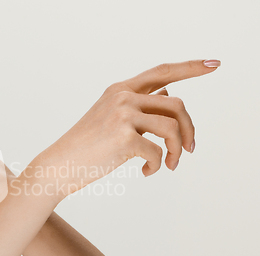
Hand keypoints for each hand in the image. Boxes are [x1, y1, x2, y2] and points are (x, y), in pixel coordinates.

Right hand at [28, 59, 220, 198]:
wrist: (58, 166)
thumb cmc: (85, 146)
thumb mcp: (110, 118)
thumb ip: (138, 107)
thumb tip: (169, 99)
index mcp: (120, 90)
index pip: (162, 72)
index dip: (191, 68)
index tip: (214, 66)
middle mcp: (122, 97)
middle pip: (177, 104)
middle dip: (189, 129)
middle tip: (190, 149)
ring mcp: (122, 115)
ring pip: (172, 127)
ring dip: (178, 150)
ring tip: (170, 164)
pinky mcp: (123, 137)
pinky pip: (157, 152)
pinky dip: (158, 165)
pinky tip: (147, 173)